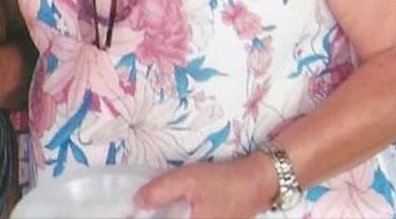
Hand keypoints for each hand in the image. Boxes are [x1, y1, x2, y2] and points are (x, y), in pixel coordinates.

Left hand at [135, 156, 271, 218]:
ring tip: (157, 206)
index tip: (136, 210)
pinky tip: (177, 207)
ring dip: (169, 213)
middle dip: (159, 214)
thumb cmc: (224, 182)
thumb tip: (136, 203)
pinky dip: (179, 214)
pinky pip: (189, 218)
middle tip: (146, 204)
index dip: (148, 216)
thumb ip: (161, 191)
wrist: (258, 183)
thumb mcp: (189, 180)